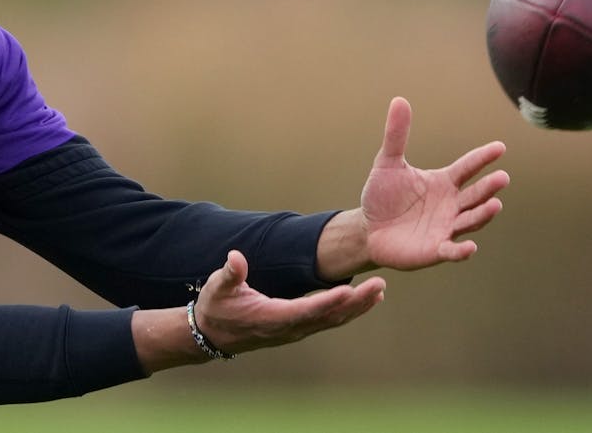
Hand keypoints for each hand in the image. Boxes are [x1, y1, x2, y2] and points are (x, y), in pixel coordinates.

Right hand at [193, 250, 385, 356]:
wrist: (212, 335)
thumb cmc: (216, 307)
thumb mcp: (218, 288)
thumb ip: (230, 274)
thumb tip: (235, 257)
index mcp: (271, 318)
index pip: (305, 310)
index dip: (327, 301)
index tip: (349, 290)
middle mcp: (288, 328)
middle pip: (328, 317)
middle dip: (355, 303)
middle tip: (379, 286)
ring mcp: (295, 330)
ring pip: (332, 321)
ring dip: (357, 307)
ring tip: (379, 291)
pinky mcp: (298, 328)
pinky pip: (328, 321)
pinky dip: (347, 311)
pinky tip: (363, 300)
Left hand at [358, 96, 508, 270]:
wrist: (368, 229)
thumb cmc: (382, 196)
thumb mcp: (388, 163)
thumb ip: (396, 135)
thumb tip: (399, 100)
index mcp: (444, 182)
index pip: (468, 167)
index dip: (483, 158)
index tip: (500, 147)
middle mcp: (451, 204)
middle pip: (475, 194)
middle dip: (489, 187)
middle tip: (502, 177)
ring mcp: (446, 227)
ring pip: (470, 220)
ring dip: (483, 214)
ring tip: (495, 205)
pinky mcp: (435, 250)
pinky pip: (452, 251)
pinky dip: (461, 251)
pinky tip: (470, 247)